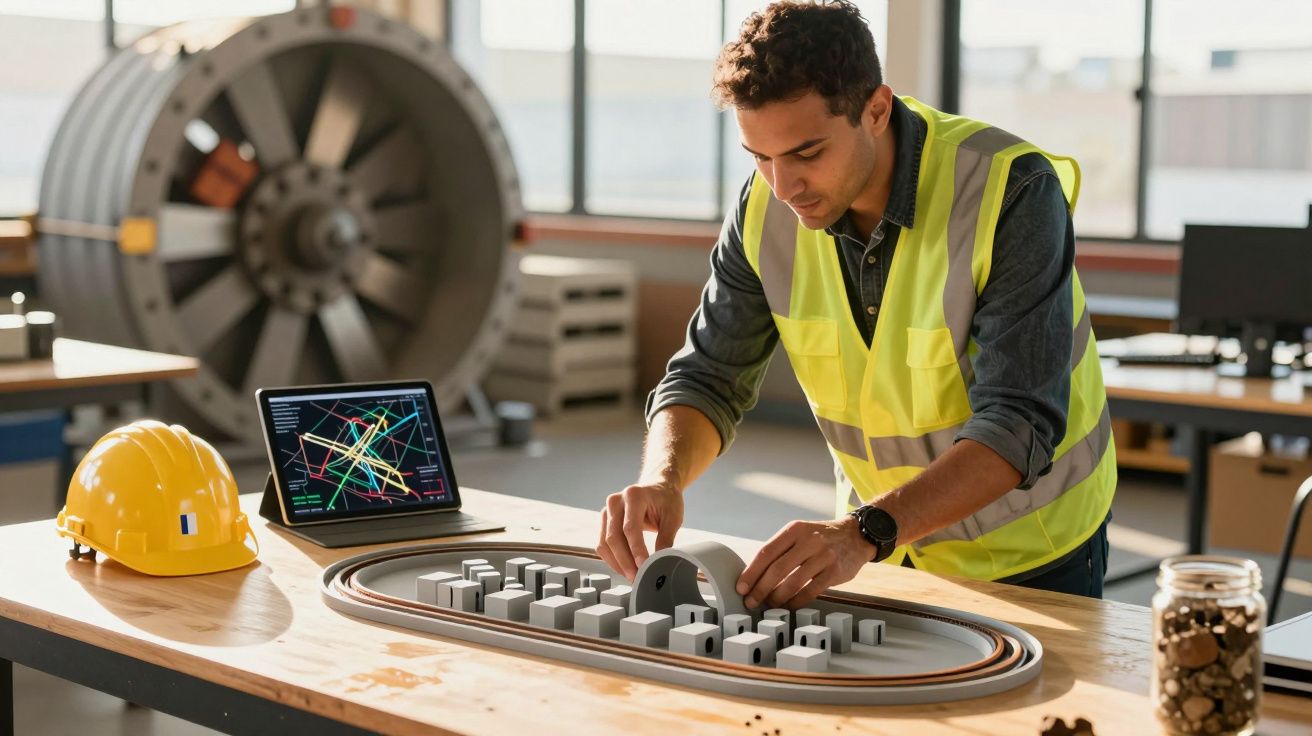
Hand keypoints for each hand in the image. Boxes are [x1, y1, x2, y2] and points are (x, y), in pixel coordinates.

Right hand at [596, 482, 683, 579]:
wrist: (657, 487)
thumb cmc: (666, 500)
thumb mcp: (673, 517)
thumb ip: (666, 539)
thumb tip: (660, 562)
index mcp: (634, 495)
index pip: (630, 528)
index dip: (636, 550)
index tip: (644, 566)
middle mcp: (616, 501)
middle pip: (613, 537)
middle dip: (625, 561)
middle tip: (637, 578)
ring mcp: (607, 510)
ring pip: (604, 543)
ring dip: (617, 563)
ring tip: (632, 576)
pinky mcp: (604, 521)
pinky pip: (602, 544)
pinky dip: (612, 559)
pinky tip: (625, 568)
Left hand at [735, 516, 875, 609]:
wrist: (856, 535)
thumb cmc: (821, 537)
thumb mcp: (800, 533)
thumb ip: (781, 550)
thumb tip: (754, 575)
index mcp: (794, 529)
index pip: (766, 552)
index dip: (751, 572)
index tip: (741, 587)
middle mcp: (809, 541)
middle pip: (777, 569)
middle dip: (760, 589)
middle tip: (751, 601)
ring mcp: (823, 556)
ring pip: (793, 582)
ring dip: (777, 598)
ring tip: (769, 604)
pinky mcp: (835, 571)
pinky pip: (810, 591)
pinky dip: (796, 601)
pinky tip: (788, 605)